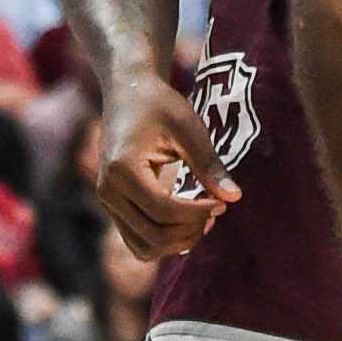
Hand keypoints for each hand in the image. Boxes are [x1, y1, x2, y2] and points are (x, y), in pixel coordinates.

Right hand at [91, 73, 236, 260]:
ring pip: (144, 247)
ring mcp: (107, 202)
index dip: (197, 213)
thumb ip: (209, 165)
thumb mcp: (188, 127)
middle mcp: (108, 191)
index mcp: (122, 169)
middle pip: (154, 235)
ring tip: (203, 220)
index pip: (164, 211)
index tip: (220, 202)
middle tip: (215, 209)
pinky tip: (187, 223)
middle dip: (190, 230)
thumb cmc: (159, 104)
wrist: (127, 93)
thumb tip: (234, 198)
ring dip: (178, 242)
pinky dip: (164, 241)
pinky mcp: (113, 207)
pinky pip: (138, 241)